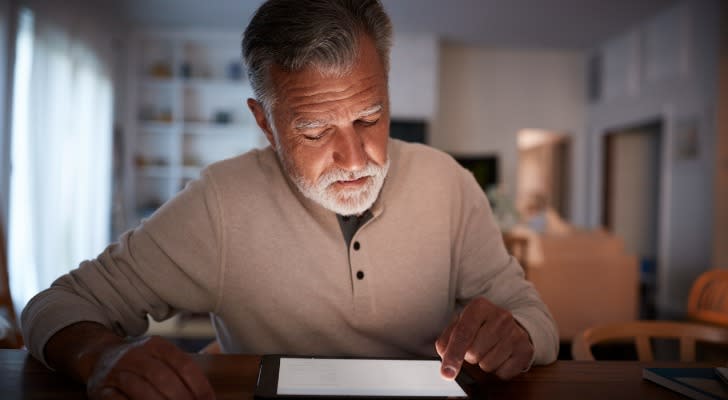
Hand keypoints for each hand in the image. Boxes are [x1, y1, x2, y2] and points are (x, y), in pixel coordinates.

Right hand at [86, 336, 214, 399]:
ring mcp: (117, 371)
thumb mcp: (160, 358)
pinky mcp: (101, 388)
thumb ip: (180, 373)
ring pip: (141, 389)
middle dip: (181, 398)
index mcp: (157, 345)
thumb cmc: (140, 363)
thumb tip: (206, 397)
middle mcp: (137, 355)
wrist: (98, 355)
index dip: (199, 385)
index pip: (183, 365)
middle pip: (163, 378)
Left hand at [435, 297, 533, 379]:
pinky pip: (502, 373)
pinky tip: (501, 357)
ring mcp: (516, 333)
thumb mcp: (460, 325)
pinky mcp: (525, 350)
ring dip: (483, 363)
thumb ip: (447, 340)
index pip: (463, 333)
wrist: (510, 327)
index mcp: (480, 306)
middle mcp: (501, 316)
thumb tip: (444, 357)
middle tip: (476, 347)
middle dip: (469, 356)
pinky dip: (497, 370)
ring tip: (489, 350)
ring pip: (487, 364)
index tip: (446, 373)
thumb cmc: (480, 327)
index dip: (453, 355)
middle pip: (473, 352)